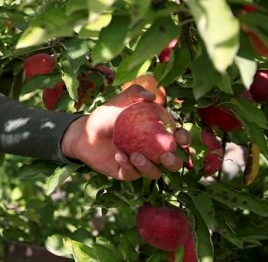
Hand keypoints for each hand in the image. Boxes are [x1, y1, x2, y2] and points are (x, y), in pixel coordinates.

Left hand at [60, 85, 190, 180]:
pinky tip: (118, 156)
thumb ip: (134, 93)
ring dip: (149, 167)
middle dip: (174, 161)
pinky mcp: (127, 173)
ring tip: (135, 155)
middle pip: (173, 162)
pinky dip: (128, 166)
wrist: (83, 132)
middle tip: (164, 155)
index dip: (184, 139)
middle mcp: (152, 151)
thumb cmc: (105, 116)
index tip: (179, 136)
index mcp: (157, 134)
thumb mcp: (119, 101)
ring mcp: (141, 164)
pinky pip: (133, 175)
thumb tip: (151, 97)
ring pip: (156, 173)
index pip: (178, 139)